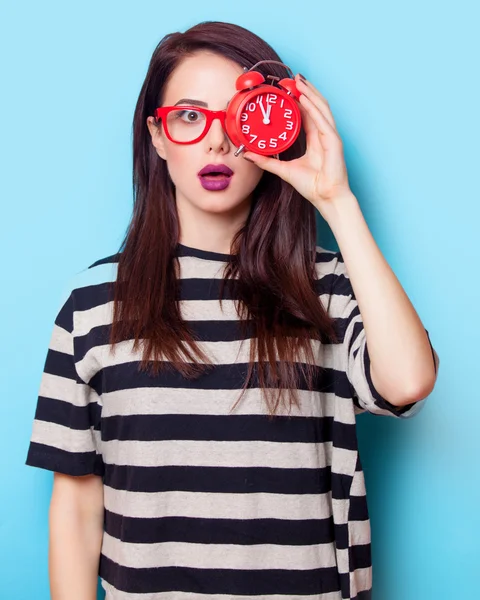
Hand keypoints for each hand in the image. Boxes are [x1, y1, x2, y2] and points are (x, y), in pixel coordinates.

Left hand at [243, 74, 352, 216]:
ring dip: (310, 92)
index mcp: (315, 139)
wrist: (326, 197)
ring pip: (321, 107)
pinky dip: (313, 107)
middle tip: (291, 78)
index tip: (287, 90)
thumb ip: (267, 161)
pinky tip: (305, 97)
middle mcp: (323, 134)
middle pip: (315, 106)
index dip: (298, 100)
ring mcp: (330, 136)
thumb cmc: (312, 186)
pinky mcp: (334, 141)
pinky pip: (322, 120)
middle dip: (305, 90)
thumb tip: (248, 154)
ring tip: (298, 81)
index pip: (307, 114)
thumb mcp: (284, 170)